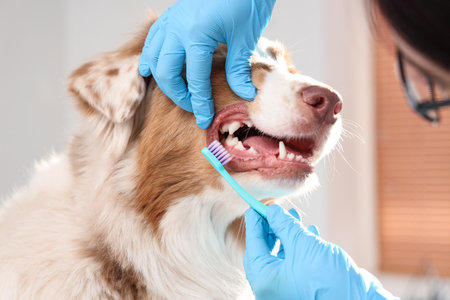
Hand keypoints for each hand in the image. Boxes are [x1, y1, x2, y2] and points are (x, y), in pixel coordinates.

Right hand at [139, 0, 275, 128]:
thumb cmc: (245, 1)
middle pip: (165, 73)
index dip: (199, 103)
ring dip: (163, 78)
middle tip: (194, 106)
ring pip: (153, 58)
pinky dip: (153, 57)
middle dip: (178, 95)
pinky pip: (153, 41)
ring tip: (178, 91)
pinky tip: (157, 68)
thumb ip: (238, 68)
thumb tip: (244, 94)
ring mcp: (170, 21)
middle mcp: (176, 29)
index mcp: (195, 35)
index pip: (194, 80)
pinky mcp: (170, 16)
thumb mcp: (245, 37)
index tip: (204, 119)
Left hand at [244, 205, 398, 299]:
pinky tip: (310, 231)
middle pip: (265, 250)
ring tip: (294, 214)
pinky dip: (300, 246)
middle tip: (275, 209)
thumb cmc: (327, 279)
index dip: (255, 223)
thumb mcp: (303, 245)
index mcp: (265, 279)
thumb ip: (285, 226)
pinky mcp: (304, 286)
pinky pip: (295, 262)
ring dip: (287, 233)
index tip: (255, 205)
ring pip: (281, 255)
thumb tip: (272, 212)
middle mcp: (272, 286)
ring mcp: (287, 288)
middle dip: (272, 227)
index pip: (254, 245)